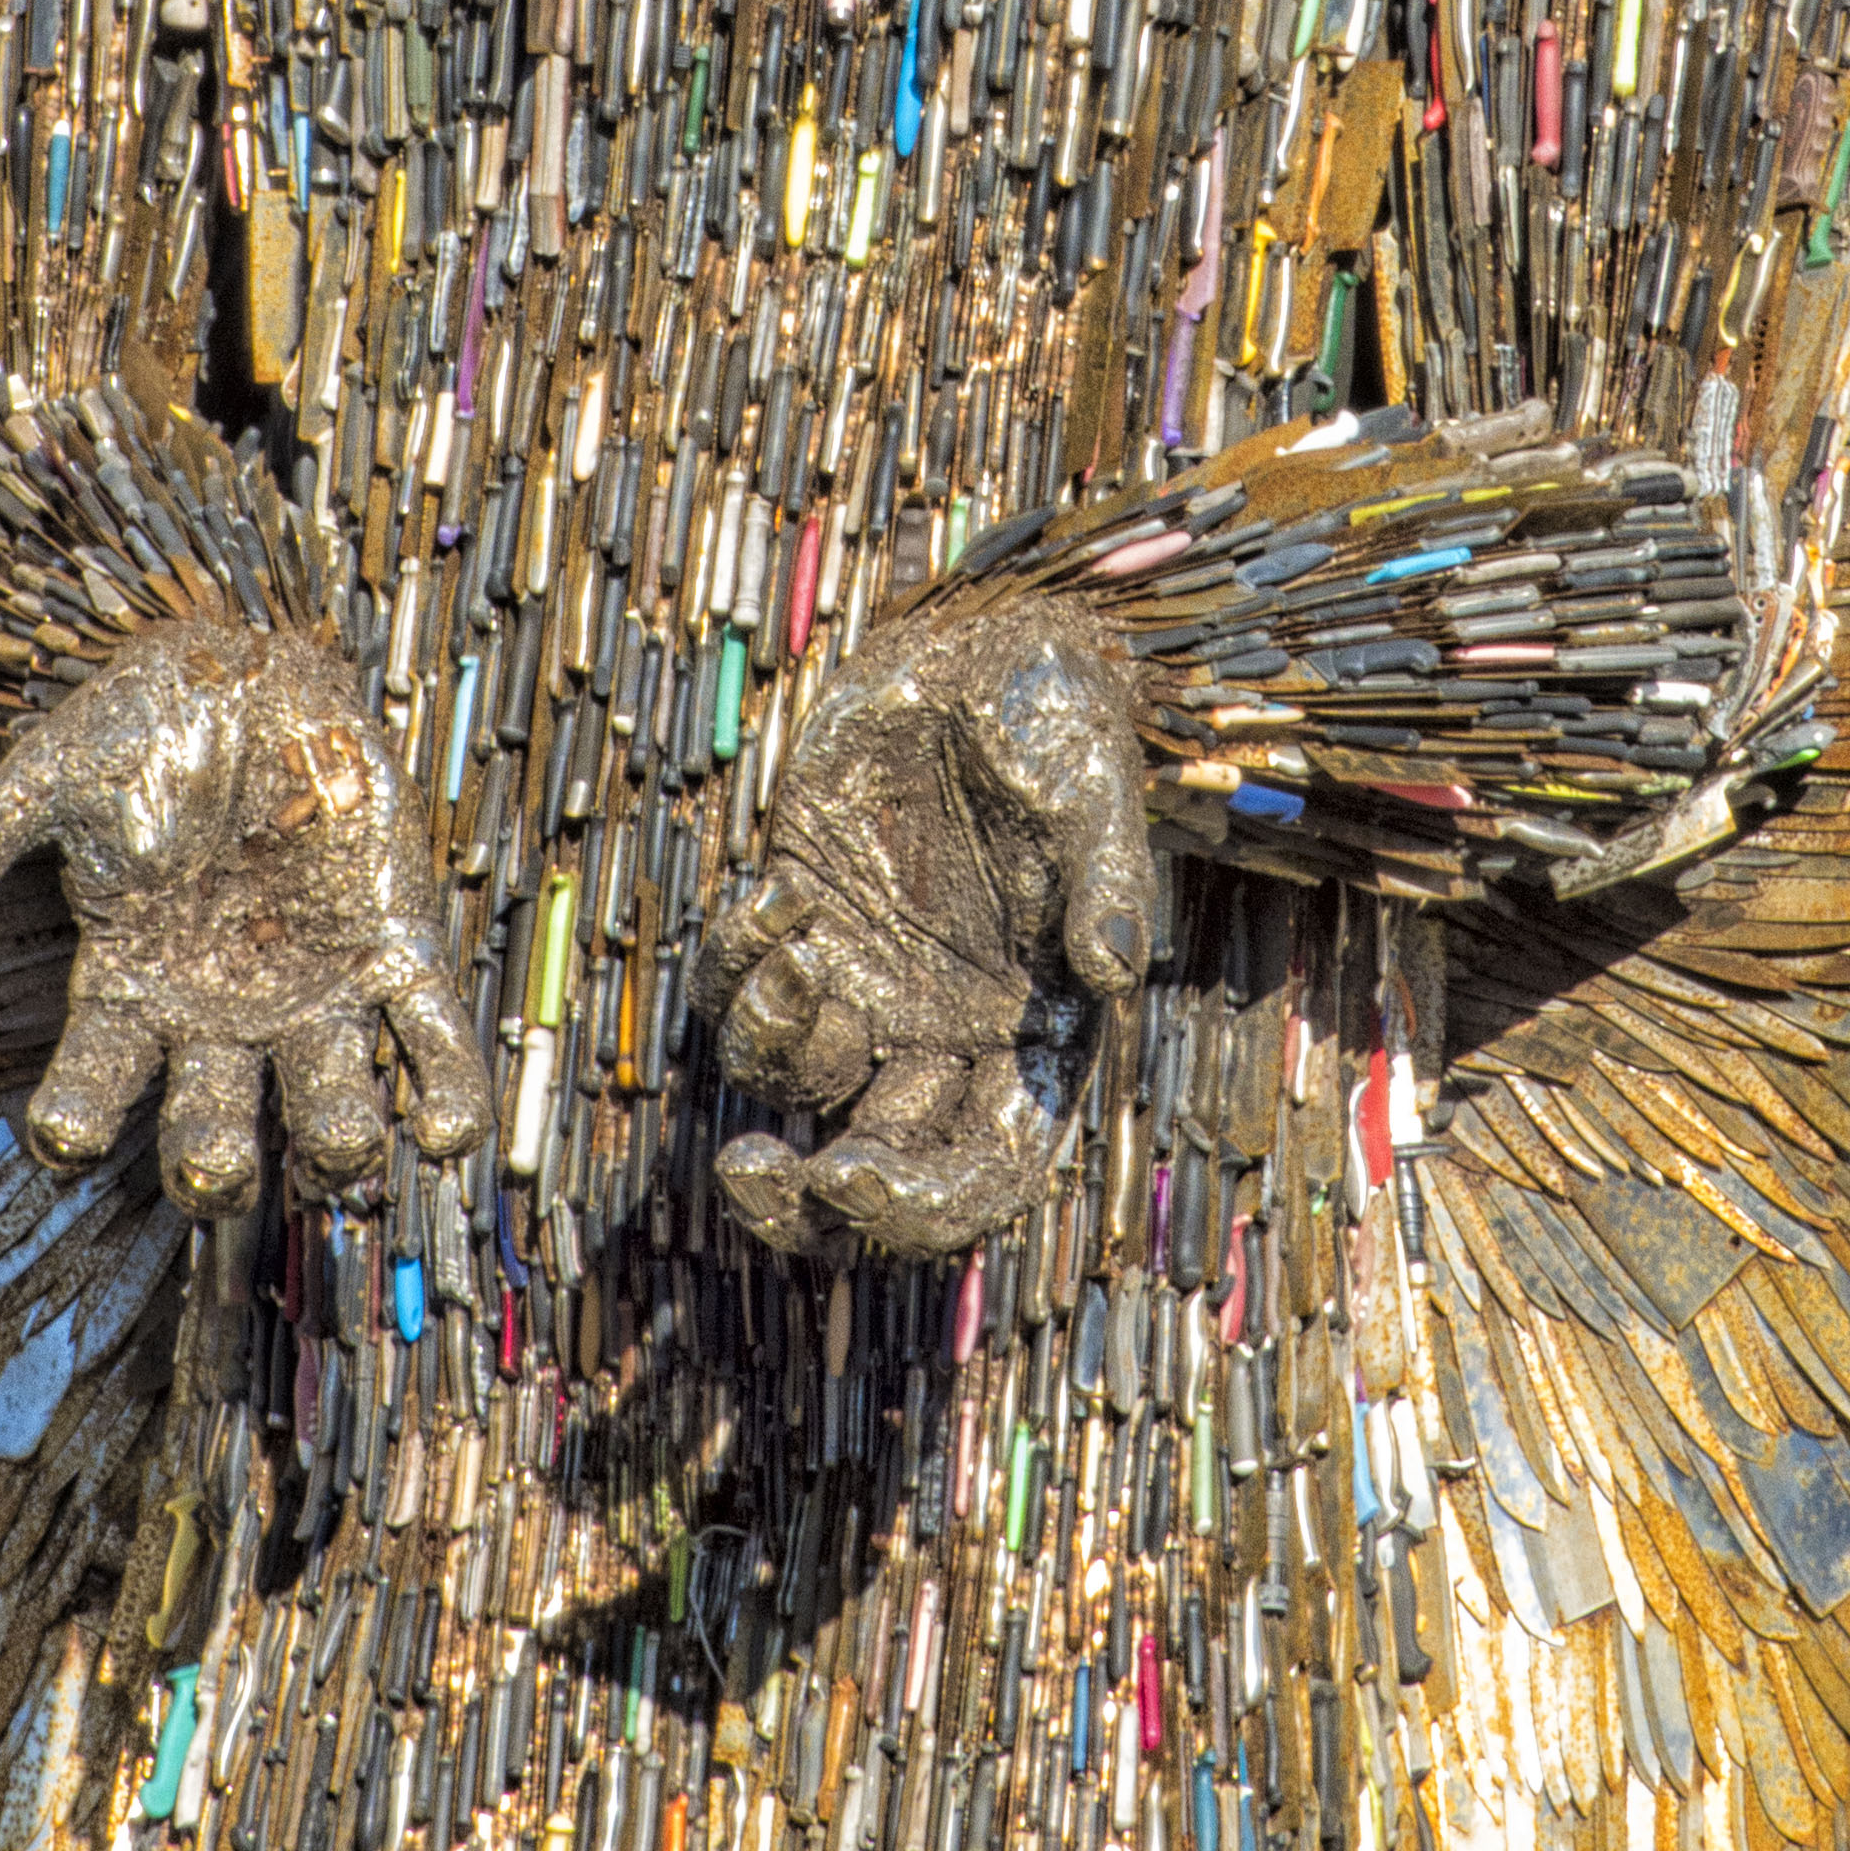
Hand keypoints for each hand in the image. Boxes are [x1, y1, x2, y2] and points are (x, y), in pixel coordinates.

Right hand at [0, 619, 491, 1212]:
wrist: (252, 664)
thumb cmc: (142, 724)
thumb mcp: (50, 775)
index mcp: (131, 989)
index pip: (93, 1093)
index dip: (76, 1128)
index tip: (67, 1132)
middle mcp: (218, 1017)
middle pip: (212, 1130)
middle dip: (213, 1165)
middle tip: (213, 1163)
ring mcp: (309, 992)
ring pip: (326, 1108)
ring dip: (337, 1144)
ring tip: (344, 1146)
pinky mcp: (389, 948)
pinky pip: (427, 1038)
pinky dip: (445, 1091)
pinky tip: (449, 1132)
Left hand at [694, 597, 1152, 1258]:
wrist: (984, 647)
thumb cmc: (1058, 722)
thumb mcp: (1096, 791)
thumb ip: (1107, 881)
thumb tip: (1112, 972)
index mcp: (1029, 1034)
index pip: (983, 1169)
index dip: (921, 1203)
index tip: (850, 1176)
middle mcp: (942, 1031)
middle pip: (872, 1169)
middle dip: (806, 1202)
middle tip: (753, 1172)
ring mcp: (864, 978)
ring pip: (790, 1083)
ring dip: (769, 1049)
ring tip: (793, 954)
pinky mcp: (798, 914)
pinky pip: (737, 985)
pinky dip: (736, 963)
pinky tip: (778, 889)